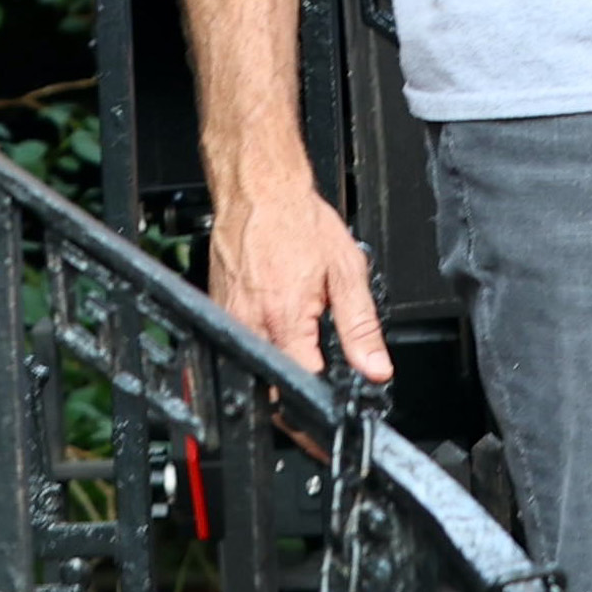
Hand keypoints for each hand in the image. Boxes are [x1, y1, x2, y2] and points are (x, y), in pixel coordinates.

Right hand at [207, 179, 392, 382]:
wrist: (259, 192)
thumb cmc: (299, 223)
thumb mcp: (347, 272)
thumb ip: (361, 327)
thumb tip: (375, 368)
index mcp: (284, 319)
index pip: (301, 383)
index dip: (321, 398)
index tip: (333, 399)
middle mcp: (250, 324)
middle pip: (270, 386)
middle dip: (295, 392)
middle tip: (318, 375)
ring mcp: (228, 318)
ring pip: (252, 368)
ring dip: (277, 367)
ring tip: (299, 345)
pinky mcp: (216, 310)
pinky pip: (238, 343)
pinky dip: (260, 344)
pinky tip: (276, 324)